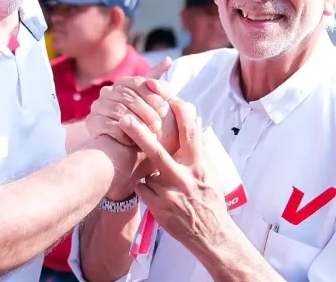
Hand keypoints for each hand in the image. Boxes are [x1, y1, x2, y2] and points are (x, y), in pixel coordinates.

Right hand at [86, 57, 176, 151]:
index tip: (165, 109)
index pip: (137, 82)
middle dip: (146, 110)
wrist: (128, 151)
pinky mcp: (92, 122)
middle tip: (159, 123)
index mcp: (122, 84)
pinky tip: (134, 141)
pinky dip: (123, 133)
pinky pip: (108, 124)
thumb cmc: (144, 126)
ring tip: (151, 133)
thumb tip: (169, 59)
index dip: (152, 95)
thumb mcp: (154, 104)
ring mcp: (98, 106)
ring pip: (119, 110)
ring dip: (137, 122)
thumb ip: (159, 85)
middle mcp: (107, 92)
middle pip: (128, 96)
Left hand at [119, 100, 229, 251]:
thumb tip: (195, 126)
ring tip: (151, 166)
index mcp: (200, 167)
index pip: (191, 134)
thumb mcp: (210, 175)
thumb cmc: (211, 202)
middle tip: (124, 118)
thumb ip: (200, 153)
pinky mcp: (158, 207)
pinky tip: (157, 196)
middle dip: (140, 133)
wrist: (211, 236)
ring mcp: (169, 194)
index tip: (170, 99)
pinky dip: (146, 188)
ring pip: (147, 171)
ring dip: (147, 169)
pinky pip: (143, 188)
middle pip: (158, 151)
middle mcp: (184, 178)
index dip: (181, 113)